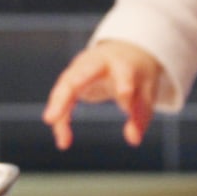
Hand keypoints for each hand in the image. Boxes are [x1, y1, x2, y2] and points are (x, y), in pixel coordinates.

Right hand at [43, 40, 163, 147]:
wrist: (121, 53)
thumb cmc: (135, 74)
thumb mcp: (145, 92)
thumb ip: (140, 116)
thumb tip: (133, 140)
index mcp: (121, 63)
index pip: (123, 72)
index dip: (124, 82)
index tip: (126, 93)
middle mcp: (96, 63)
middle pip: (81, 74)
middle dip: (70, 89)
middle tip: (56, 111)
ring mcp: (79, 70)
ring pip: (64, 86)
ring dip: (57, 105)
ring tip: (51, 123)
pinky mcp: (70, 82)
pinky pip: (62, 101)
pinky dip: (61, 121)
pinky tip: (64, 142)